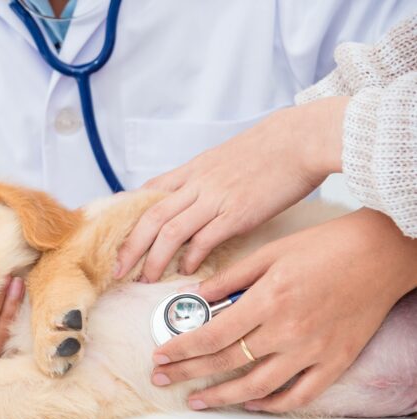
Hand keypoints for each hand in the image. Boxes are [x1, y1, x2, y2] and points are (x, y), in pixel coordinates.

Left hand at [115, 97, 349, 281]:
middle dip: (130, 247)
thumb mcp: (224, 157)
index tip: (117, 238)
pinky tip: (187, 272)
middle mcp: (197, 184)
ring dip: (154, 259)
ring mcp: (215, 198)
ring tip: (146, 279)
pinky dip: (191, 258)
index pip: (148, 193)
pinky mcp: (237, 213)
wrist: (300, 138)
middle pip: (150, 217)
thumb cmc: (269, 148)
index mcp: (192, 170)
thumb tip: (192, 196)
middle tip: (118, 270)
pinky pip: (204, 239)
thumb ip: (204, 177)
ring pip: (170, 232)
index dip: (129, 217)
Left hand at [149, 209, 416, 412]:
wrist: (380, 253)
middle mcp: (287, 330)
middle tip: (163, 378)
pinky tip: (251, 403)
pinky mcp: (334, 361)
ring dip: (222, 397)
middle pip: (226, 361)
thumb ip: (230, 278)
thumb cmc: (325, 246)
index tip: (161, 355)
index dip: (182, 348)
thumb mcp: (269, 253)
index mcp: (267, 299)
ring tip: (198, 400)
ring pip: (258, 386)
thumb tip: (195, 296)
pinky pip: (299, 394)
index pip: (212, 334)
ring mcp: (312, 350)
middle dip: (188, 373)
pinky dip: (273, 404)